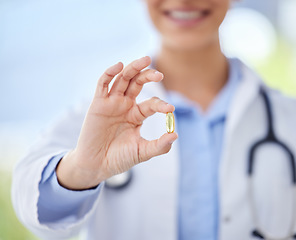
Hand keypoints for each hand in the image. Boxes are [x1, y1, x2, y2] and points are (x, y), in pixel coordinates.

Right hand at [56, 56, 177, 189]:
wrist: (96, 165)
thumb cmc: (119, 158)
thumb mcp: (142, 152)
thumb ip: (159, 145)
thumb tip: (175, 135)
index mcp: (136, 115)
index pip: (151, 103)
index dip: (161, 104)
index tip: (170, 109)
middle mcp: (125, 105)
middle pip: (137, 83)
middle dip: (148, 75)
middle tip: (160, 74)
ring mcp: (111, 103)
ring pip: (122, 79)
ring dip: (133, 68)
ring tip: (145, 60)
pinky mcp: (98, 103)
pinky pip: (103, 84)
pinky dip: (110, 73)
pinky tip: (119, 66)